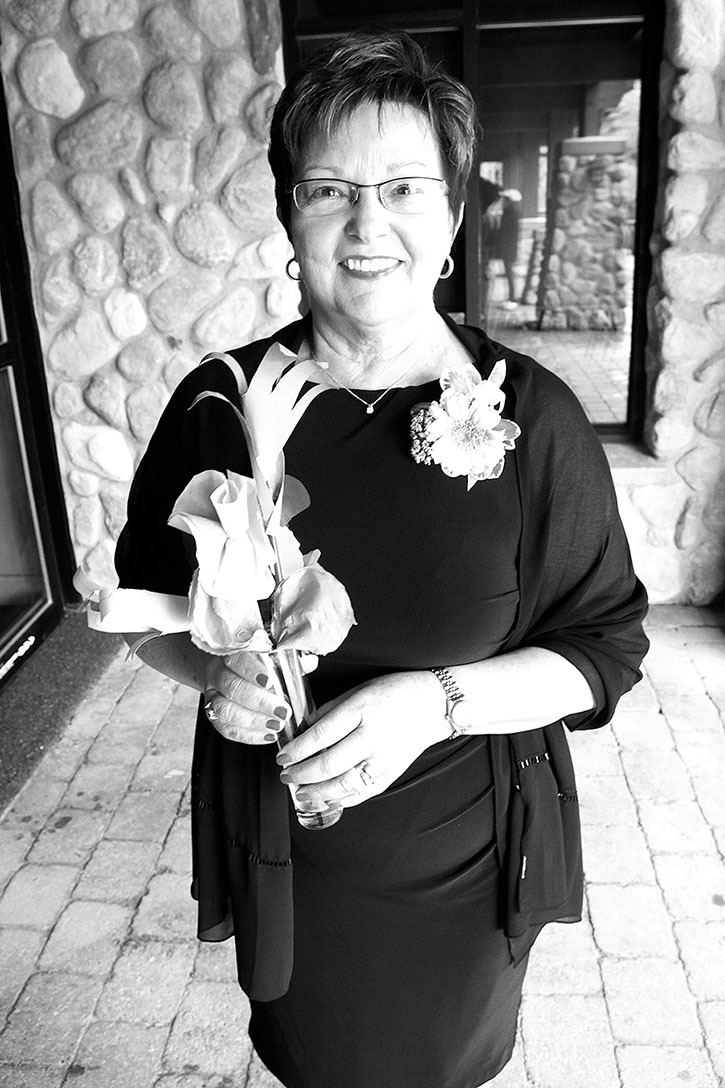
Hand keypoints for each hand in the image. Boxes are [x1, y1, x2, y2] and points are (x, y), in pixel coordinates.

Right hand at [203, 650, 291, 744]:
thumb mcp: (273, 658)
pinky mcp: (213, 716)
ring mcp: (213, 695)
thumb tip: (311, 662)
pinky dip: (248, 735)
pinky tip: (268, 735)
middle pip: (231, 687)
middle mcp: (217, 673)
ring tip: (276, 726)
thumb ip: (290, 661)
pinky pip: (225, 729)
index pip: (237, 659)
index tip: (269, 682)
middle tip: (282, 711)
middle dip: (258, 702)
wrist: (227, 672)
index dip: (252, 671)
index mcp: (232, 654)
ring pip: (223, 710)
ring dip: (252, 721)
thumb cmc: (256, 664)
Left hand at [276, 671, 448, 808]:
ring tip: (300, 792)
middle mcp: (372, 736)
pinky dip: (340, 800)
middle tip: (286, 775)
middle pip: (328, 764)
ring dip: (317, 793)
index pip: (320, 735)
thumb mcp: (358, 690)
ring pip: (343, 785)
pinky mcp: (390, 774)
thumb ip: (329, 710)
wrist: (433, 705)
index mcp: (361, 709)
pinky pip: (362, 794)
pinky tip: (325, 800)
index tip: (282, 756)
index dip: (297, 750)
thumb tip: (303, 729)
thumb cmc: (395, 693)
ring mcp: (383, 759)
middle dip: (301, 774)